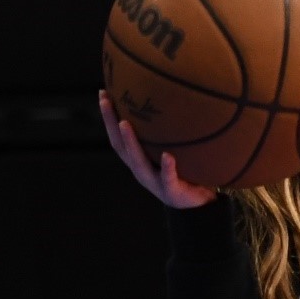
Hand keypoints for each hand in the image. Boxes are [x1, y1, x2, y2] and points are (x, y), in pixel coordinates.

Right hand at [98, 91, 216, 208]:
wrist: (196, 205)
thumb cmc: (183, 172)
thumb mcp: (171, 150)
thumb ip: (165, 133)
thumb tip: (169, 99)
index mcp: (138, 160)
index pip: (117, 136)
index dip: (108, 117)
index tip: (103, 92)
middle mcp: (140, 170)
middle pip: (119, 145)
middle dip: (110, 122)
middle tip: (106, 100)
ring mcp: (154, 181)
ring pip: (138, 161)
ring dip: (131, 142)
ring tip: (125, 124)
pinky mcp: (171, 190)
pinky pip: (168, 178)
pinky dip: (167, 166)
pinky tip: (168, 156)